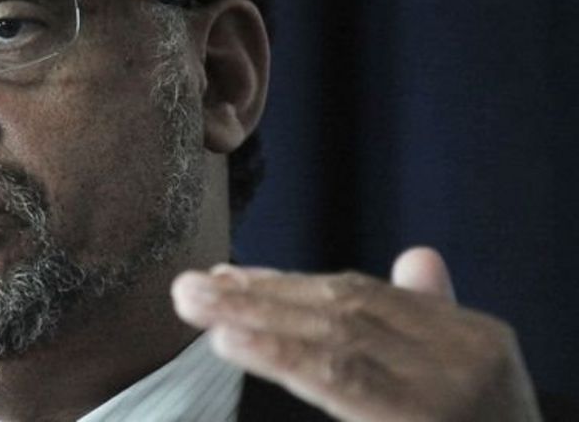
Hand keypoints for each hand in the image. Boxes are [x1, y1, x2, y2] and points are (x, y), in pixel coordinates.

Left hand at [171, 247, 541, 420]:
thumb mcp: (472, 375)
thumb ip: (431, 318)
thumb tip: (416, 257)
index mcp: (473, 339)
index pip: (364, 298)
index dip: (289, 285)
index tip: (229, 278)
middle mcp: (463, 359)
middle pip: (341, 312)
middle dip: (258, 297)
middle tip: (190, 287)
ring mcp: (444, 394)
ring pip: (332, 340)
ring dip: (254, 317)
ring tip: (197, 304)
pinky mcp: (417, 420)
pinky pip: (339, 382)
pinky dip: (278, 355)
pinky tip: (230, 340)